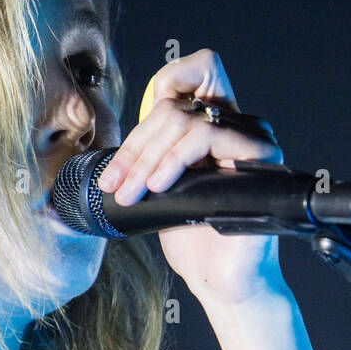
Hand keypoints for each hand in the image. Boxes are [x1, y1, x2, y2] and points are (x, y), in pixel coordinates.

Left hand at [97, 49, 286, 307]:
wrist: (220, 279)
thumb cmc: (194, 241)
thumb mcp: (157, 193)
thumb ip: (143, 162)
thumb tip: (91, 168)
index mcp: (214, 124)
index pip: (195, 71)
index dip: (162, 86)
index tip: (129, 148)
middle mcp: (236, 125)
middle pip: (175, 106)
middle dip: (135, 148)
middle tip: (117, 183)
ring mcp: (250, 139)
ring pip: (187, 120)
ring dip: (148, 157)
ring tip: (134, 192)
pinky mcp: (259, 157)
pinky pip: (209, 136)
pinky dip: (175, 158)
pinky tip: (161, 185)